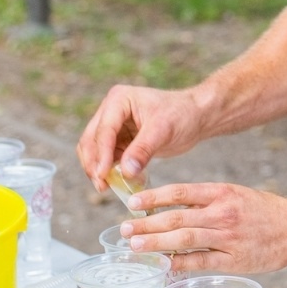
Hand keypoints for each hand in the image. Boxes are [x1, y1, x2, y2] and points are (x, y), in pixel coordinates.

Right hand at [76, 84, 207, 191]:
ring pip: (94, 150)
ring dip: (98, 168)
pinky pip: (107, 157)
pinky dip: (109, 170)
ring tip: (106, 187)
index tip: (102, 176)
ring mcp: (113, 125)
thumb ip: (142, 150)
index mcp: (119, 100)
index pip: (104, 130)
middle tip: (101, 186)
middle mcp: (111, 110)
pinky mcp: (120, 139)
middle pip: (91, 140)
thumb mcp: (163, 130)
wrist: (195, 116)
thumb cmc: (182, 115)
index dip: (101, 154)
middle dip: (94, 163)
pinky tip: (117, 184)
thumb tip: (125, 172)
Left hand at [119, 182, 286, 274]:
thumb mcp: (235, 194)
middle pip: (176, 219)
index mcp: (221, 193)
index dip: (153, 198)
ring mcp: (228, 238)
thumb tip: (172, 207)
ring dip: (156, 244)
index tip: (132, 204)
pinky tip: (162, 265)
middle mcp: (222, 213)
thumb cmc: (264, 210)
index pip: (180, 192)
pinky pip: (200, 262)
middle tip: (123, 230)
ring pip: (184, 240)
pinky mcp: (235, 260)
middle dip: (146, 224)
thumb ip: (206, 201)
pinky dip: (179, 264)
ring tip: (135, 246)